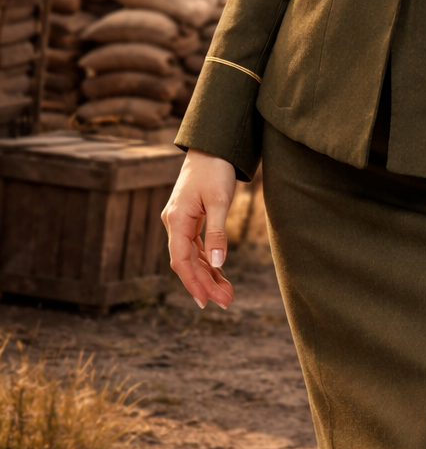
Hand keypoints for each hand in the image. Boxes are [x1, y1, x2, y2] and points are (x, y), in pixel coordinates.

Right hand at [161, 149, 236, 310]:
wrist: (211, 146)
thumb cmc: (215, 170)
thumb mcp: (220, 201)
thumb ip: (218, 232)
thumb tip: (218, 263)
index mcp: (176, 220)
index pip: (180, 260)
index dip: (192, 282)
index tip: (206, 301)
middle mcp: (174, 223)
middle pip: (186, 262)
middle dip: (205, 284)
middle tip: (226, 302)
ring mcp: (181, 222)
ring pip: (192, 257)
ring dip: (208, 275)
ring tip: (227, 294)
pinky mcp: (190, 220)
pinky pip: (196, 247)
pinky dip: (208, 261)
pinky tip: (220, 274)